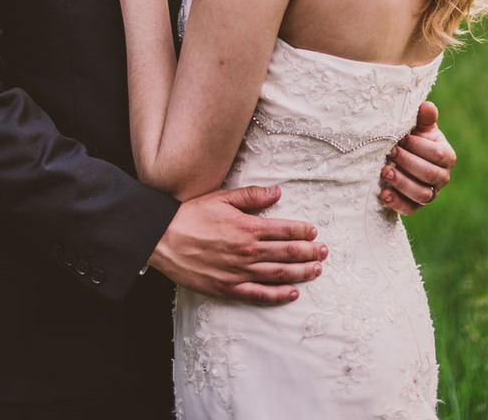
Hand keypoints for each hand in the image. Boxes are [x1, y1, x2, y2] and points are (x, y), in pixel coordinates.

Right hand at [150, 185, 327, 305]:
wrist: (164, 239)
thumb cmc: (191, 215)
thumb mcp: (222, 198)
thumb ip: (251, 196)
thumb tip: (277, 192)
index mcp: (247, 227)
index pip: (283, 230)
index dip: (301, 231)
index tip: (313, 231)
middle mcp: (247, 251)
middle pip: (286, 253)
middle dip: (309, 252)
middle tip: (324, 252)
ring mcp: (239, 272)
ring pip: (278, 274)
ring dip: (300, 272)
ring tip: (317, 270)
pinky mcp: (228, 288)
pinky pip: (259, 294)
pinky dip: (278, 295)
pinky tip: (292, 293)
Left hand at [378, 101, 456, 214]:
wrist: (401, 154)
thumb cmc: (411, 136)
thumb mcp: (419, 125)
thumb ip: (424, 117)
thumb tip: (427, 106)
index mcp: (446, 156)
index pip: (437, 154)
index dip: (418, 146)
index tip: (399, 138)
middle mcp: (442, 177)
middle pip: (430, 174)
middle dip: (408, 163)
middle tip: (389, 152)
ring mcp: (430, 193)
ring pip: (421, 194)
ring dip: (402, 183)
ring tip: (384, 171)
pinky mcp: (416, 205)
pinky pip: (410, 209)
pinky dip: (396, 203)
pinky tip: (383, 194)